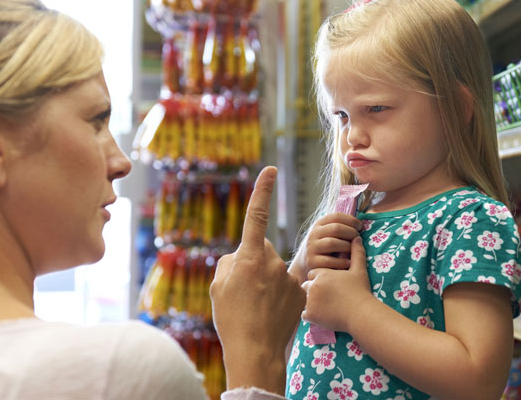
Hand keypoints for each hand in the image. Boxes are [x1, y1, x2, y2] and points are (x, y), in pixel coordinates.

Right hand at [210, 166, 304, 394]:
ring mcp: (289, 276)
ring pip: (274, 270)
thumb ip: (230, 263)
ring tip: (256, 306)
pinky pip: (287, 285)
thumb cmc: (232, 318)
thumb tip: (242, 256)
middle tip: (243, 290)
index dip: (263, 191)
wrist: (256, 350)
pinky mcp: (301, 291)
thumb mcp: (219, 287)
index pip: (257, 215)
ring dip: (266, 281)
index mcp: (249, 257)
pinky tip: (271, 312)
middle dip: (253, 262)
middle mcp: (272, 261)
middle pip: (261, 251)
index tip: (270, 169)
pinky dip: (279, 295)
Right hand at [289, 212, 361, 283]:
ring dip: (347, 247)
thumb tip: (360, 224)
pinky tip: (349, 263)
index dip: (351, 220)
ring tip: (353, 251)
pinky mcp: (312, 262)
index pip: (336, 216)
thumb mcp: (328, 234)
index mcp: (319, 224)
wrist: (305, 264)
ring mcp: (312, 248)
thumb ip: (340, 227)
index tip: (360, 226)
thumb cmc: (325, 248)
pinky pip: (329, 261)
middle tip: (358, 238)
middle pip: (336, 228)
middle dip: (351, 232)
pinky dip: (342, 262)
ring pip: (332, 243)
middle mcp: (313, 234)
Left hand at [301, 236, 374, 332]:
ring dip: (311, 302)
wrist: (361, 312)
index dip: (321, 279)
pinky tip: (322, 315)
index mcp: (322, 273)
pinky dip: (311, 315)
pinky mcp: (310, 314)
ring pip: (304, 300)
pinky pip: (304, 314)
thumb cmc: (361, 291)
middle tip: (326, 297)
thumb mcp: (359, 270)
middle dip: (313, 290)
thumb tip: (356, 237)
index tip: (329, 285)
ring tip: (324, 307)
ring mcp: (310, 301)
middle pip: (307, 286)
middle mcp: (313, 285)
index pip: (313, 274)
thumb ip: (356, 252)